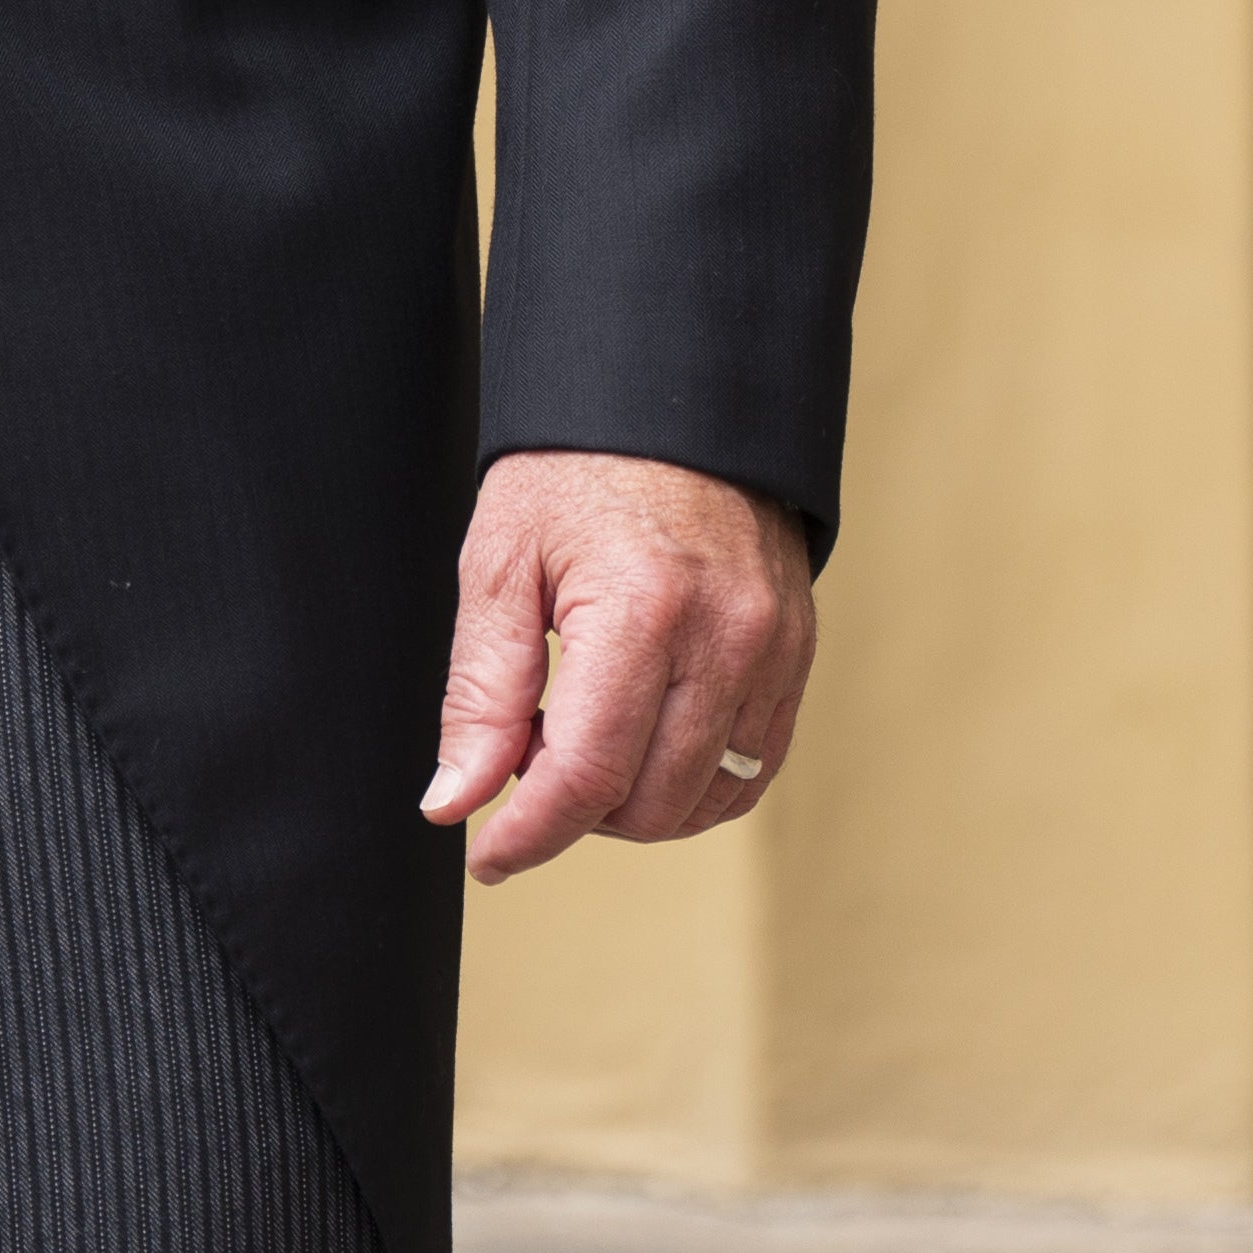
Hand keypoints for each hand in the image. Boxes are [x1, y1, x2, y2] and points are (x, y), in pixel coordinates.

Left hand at [423, 448, 813, 882]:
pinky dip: (693, 786)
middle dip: (575, 811)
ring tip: (581, 742)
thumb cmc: (574, 468)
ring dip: (633, 806)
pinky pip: (754, 770)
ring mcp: (774, 651)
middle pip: (649, 802)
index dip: (529, 833)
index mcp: (642, 609)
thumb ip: (480, 693)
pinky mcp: (798, 656)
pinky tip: (640, 747)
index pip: (588, 774)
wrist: (673, 398)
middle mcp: (726, 638)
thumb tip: (454, 802)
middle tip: (527, 756)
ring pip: (706, 800)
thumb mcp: (499, 562)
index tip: (485, 854)